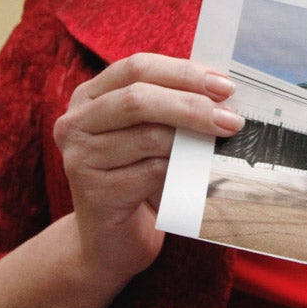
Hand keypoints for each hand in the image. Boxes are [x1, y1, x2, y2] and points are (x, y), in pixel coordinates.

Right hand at [53, 53, 243, 283]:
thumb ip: (171, 107)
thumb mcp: (151, 134)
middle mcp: (75, 122)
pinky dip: (179, 172)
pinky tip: (193, 177)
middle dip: (191, 105)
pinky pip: (150, 172)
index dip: (183, 72)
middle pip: (138, 98)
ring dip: (191, 141)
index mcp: (89, 96)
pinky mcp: (94, 193)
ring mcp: (79, 158)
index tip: (225, 86)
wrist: (112, 240)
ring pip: (147, 136)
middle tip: (231, 118)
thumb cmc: (138, 177)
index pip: (136, 67)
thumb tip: (222, 92)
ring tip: (218, 146)